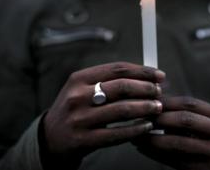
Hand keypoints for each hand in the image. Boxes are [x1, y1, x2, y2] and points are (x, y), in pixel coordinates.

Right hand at [41, 62, 164, 168]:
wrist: (50, 138)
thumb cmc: (74, 110)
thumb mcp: (82, 89)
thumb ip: (108, 81)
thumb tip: (145, 76)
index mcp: (79, 79)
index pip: (117, 69)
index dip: (142, 71)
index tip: (159, 75)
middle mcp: (77, 96)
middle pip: (121, 87)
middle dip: (146, 88)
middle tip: (159, 92)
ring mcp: (80, 119)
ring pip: (122, 110)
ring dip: (146, 107)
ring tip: (158, 107)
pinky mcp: (83, 140)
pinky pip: (117, 134)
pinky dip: (136, 129)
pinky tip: (147, 126)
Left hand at [133, 97, 209, 169]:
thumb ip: (192, 116)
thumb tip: (156, 105)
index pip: (191, 103)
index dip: (167, 101)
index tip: (149, 101)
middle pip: (185, 120)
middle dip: (159, 118)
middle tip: (140, 117)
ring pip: (177, 143)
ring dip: (153, 139)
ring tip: (137, 136)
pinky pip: (175, 161)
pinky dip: (156, 154)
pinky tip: (145, 149)